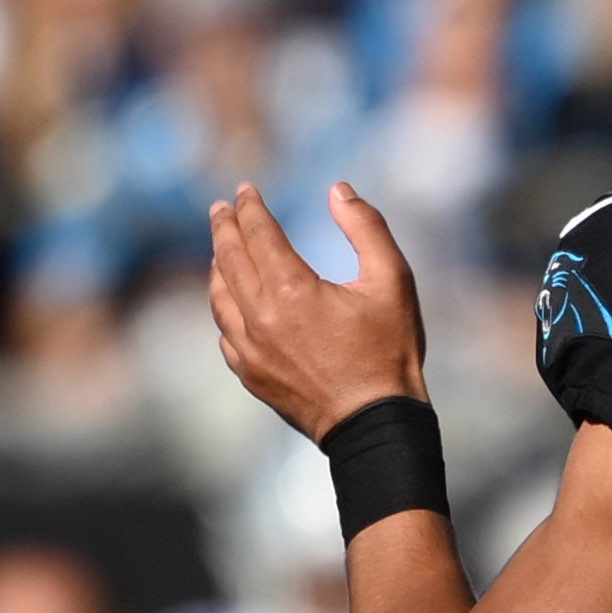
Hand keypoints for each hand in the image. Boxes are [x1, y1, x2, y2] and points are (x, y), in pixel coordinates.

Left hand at [208, 181, 428, 441]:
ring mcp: (250, 349)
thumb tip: (338, 190)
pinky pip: (224, 333)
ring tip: (220, 251)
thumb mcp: (393, 280)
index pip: (258, 233)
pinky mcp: (250, 374)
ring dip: (218, 267)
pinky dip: (223, 308)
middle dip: (224, 228)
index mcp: (292, 288)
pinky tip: (230, 303)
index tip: (245, 190)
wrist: (374, 422)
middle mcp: (260, 316)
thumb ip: (366, 228)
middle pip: (228, 259)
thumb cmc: (389, 350)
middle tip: (220, 209)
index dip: (250, 207)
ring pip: (219, 297)